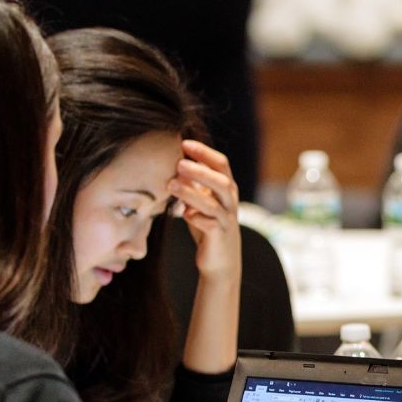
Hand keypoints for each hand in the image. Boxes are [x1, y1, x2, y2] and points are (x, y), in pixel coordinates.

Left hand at [171, 140, 240, 284]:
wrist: (220, 259)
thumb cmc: (208, 225)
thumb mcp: (200, 199)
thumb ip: (192, 182)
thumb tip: (174, 159)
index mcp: (226, 188)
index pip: (220, 164)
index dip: (204, 152)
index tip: (183, 143)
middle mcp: (230, 201)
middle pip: (221, 180)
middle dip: (200, 170)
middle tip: (179, 163)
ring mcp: (226, 218)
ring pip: (213, 203)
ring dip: (192, 193)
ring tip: (172, 184)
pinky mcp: (220, 235)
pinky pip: (210, 224)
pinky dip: (196, 218)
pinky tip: (183, 214)